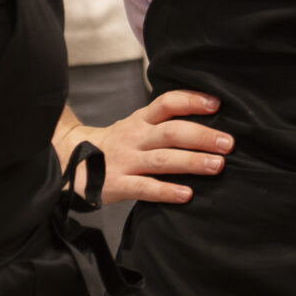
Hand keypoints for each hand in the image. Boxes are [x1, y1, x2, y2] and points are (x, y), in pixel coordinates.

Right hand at [76, 91, 230, 204]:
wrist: (68, 161)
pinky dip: (167, 191)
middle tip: (228, 144)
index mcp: (139, 120)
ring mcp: (125, 161)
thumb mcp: (134, 126)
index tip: (216, 104)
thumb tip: (207, 118)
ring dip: (192, 162)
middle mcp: (134, 138)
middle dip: (202, 137)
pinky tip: (187, 194)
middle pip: (171, 132)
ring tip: (217, 166)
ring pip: (162, 159)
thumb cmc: (114, 145)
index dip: (191, 101)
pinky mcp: (118, 185)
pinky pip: (145, 188)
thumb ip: (162, 122)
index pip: (167, 103)